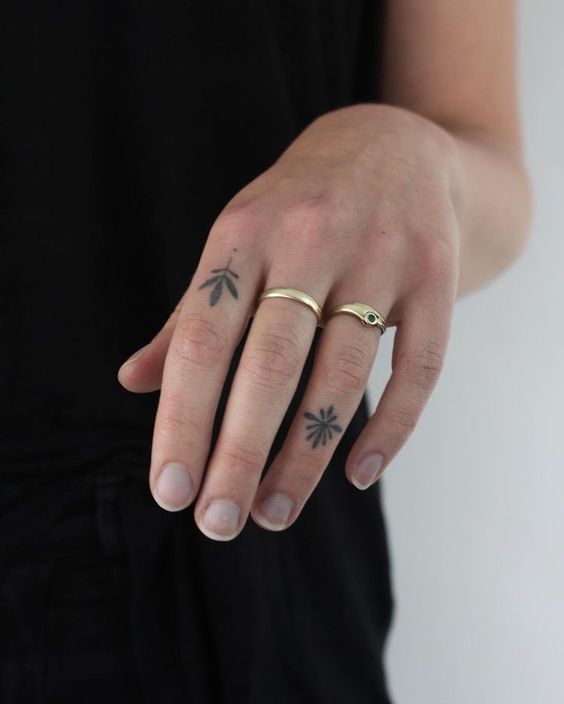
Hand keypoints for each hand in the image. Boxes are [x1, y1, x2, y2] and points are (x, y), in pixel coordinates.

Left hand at [117, 103, 459, 540]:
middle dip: (239, 453)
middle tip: (218, 524)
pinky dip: (392, 427)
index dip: (182, 419)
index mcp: (244, 232)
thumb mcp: (236, 243)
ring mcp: (380, 255)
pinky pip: (420, 365)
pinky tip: (358, 476)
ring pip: (341, 374)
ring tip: (275, 513)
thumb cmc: (297, 208)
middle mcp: (310, 239)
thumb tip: (133, 383)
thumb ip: (189, 315)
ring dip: (306, 455)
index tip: (168, 491)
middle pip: (270, 365)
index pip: (202, 339)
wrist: (394, 146)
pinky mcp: (436, 274)